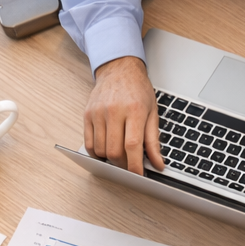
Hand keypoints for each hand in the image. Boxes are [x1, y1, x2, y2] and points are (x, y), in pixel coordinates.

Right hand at [84, 56, 161, 175]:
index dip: (135, 165)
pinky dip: (97, 152)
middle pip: (115, 151)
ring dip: (110, 159)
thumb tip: (158, 164)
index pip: (133, 145)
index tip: (138, 176)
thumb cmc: (137, 90)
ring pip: (100, 150)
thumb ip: (153, 140)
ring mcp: (98, 113)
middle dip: (123, 164)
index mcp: (134, 109)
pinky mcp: (87, 115)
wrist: (119, 69)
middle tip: (130, 164)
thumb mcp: (152, 112)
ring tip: (119, 153)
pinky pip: (89, 143)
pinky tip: (106, 149)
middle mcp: (114, 111)